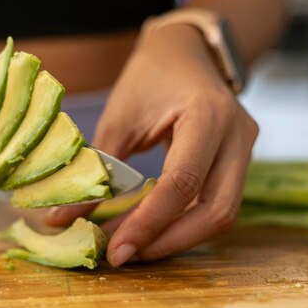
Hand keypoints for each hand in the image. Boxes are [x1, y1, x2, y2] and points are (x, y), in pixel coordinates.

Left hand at [45, 24, 258, 266]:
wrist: (188, 52)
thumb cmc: (150, 76)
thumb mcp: (119, 118)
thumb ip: (99, 170)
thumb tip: (62, 221)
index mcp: (208, 115)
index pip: (183, 183)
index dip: (149, 223)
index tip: (115, 250)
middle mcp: (237, 135)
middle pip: (217, 210)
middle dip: (170, 242)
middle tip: (126, 255)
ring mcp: (245, 149)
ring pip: (223, 214)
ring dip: (180, 238)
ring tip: (137, 246)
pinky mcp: (240, 161)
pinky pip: (218, 203)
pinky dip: (187, 223)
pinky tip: (155, 229)